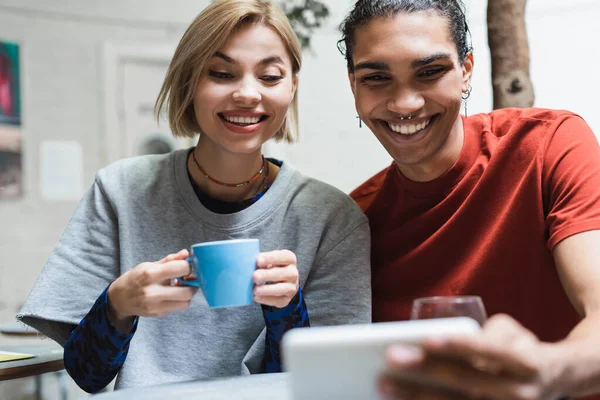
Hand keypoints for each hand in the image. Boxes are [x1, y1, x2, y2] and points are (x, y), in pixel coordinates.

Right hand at [107, 249, 196, 330]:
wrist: (120, 298)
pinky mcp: (158, 314)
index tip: (188, 266)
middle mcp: (153, 292)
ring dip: (188, 294)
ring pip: (185, 303)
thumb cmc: (136, 278)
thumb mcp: (149, 265)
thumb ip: (170, 260)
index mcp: (150, 274)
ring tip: (181, 287)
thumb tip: (186, 254)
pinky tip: (173, 294)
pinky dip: (180, 300)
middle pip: (187, 291)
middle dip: (193, 284)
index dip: (189, 266)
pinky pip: (177, 308)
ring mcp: (155, 306)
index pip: (180, 269)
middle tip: (190, 279)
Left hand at [253, 250, 298, 307]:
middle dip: (268, 275)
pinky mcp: (286, 299)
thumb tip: (247, 263)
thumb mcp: (270, 261)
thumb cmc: (273, 268)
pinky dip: (266, 299)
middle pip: (284, 273)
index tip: (258, 260)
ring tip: (255, 289)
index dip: (271, 258)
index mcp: (289, 259)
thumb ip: (261, 260)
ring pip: (283, 288)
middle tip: (254, 276)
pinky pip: (278, 300)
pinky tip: (257, 297)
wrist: (283, 283)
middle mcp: (293, 273)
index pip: (284, 257)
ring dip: (267, 289)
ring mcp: (292, 287)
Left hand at [378, 314, 564, 399]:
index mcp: (525, 362)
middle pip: (466, 382)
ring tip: (385, 384)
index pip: (489, 350)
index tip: (426, 339)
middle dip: (426, 370)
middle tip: (391, 357)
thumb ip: (483, 333)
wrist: (555, 380)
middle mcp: (518, 392)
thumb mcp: (513, 332)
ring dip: (417, 395)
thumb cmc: (520, 349)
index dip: (458, 345)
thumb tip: (441, 338)